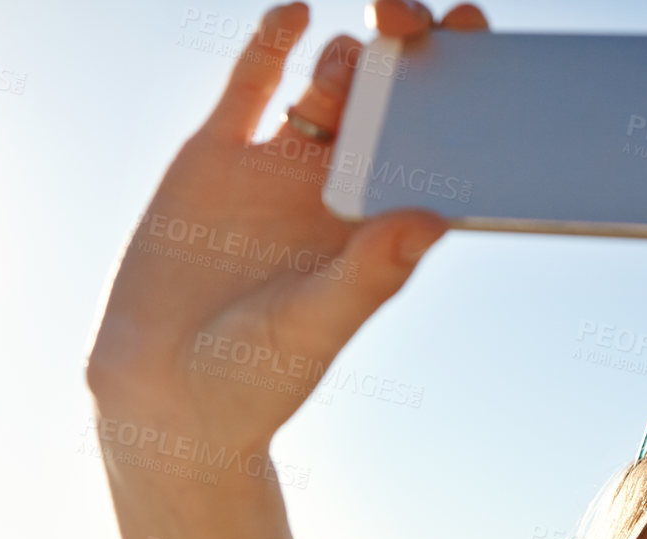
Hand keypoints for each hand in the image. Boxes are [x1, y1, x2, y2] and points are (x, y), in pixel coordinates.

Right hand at [85, 0, 488, 452]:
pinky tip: (295, 14)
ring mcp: (277, 170)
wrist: (162, 392)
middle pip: (389, 105)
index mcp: (378, 232)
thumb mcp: (312, 329)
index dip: (462, 103)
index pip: (436, 154)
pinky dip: (271, 45)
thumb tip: (433, 221)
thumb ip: (367, 276)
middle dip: (409, 57)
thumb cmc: (254, 380)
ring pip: (329, 88)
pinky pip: (250, 87)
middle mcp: (336, 192)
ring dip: (352, 58)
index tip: (484, 54)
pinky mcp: (215, 158)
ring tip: (359, 54)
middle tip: (419, 23)